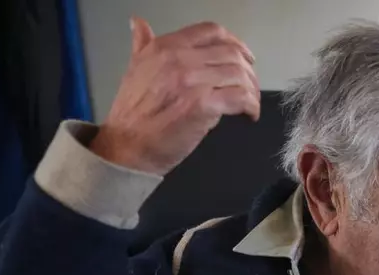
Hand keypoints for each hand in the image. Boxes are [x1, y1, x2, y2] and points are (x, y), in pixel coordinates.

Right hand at [91, 17, 259, 174]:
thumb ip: (143, 45)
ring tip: (250, 103)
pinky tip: (249, 114)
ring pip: (239, 75)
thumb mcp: (134, 69)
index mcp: (164, 48)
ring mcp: (192, 82)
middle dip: (248, 70)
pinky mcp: (202, 106)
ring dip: (252, 90)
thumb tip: (139, 24)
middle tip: (250, 85)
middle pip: (231, 53)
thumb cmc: (131, 115)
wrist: (126, 146)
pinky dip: (251, 106)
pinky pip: (240, 98)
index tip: (244, 57)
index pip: (211, 32)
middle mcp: (179, 60)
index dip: (235, 43)